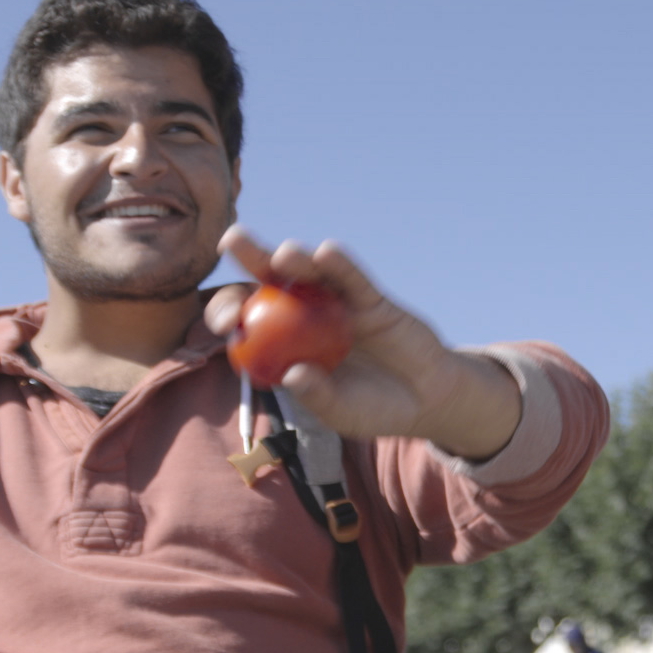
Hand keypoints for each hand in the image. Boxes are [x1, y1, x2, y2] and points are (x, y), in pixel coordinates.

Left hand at [204, 225, 519, 457]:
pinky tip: (327, 254)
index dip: (229, 313)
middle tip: (233, 240)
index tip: (226, 321)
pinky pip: (352, 279)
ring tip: (286, 255)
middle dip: (250, 254)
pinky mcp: (370, 299)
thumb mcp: (344, 413)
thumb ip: (319, 397)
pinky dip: (341, 265)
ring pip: (310, 272)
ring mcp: (336, 304)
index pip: (246, 321)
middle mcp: (305, 317)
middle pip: (271, 280)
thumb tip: (292, 375)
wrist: (425, 398)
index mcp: (285, 345)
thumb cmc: (374, 409)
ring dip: (295, 257)